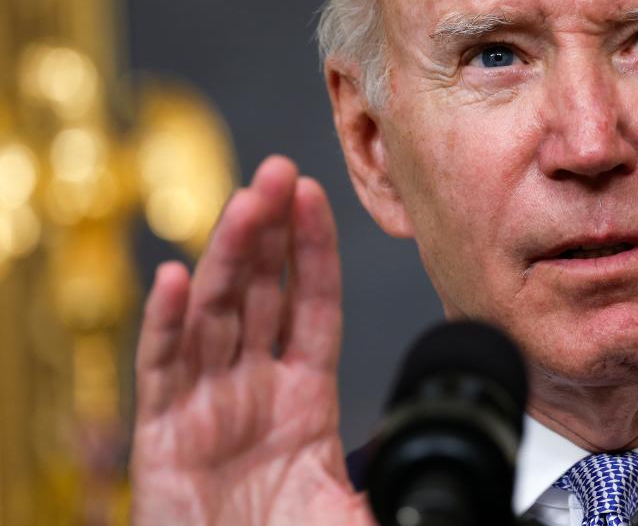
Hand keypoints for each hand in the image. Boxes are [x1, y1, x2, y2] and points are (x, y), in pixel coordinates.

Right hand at [131, 156, 375, 525]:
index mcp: (302, 398)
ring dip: (228, 255)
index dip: (312, 251)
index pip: (309, 305)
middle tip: (278, 170)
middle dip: (269, 231)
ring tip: (247, 202)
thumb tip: (452, 462)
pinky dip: (165, 324)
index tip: (315, 198)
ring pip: (215, 313)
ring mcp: (206, 406)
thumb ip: (391, 473)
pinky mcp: (163, 436)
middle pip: (259, 292)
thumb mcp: (352, 511)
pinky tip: (174, 278)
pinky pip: (162, 370)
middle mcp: (252, 389)